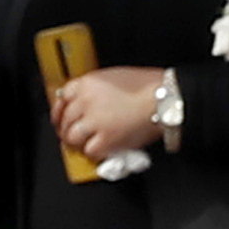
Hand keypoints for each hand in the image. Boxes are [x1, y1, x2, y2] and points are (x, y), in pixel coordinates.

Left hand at [58, 64, 174, 165]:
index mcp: (88, 83)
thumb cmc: (150, 86)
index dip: (60, 109)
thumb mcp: (115, 77)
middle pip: (64, 119)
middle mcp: (86, 101)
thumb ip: (95, 88)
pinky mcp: (105, 139)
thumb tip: (83, 100)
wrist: (169, 98)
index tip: (61, 116)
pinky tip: (100, 148)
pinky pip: (88, 150)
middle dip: (67, 128)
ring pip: (71, 136)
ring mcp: (94, 121)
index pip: (62, 97)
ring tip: (85, 142)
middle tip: (72, 134)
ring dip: (76, 141)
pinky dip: (93, 152)